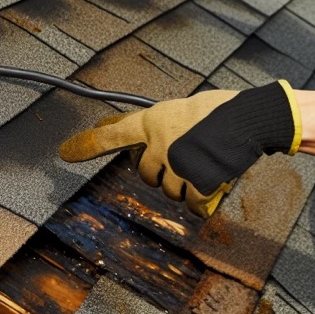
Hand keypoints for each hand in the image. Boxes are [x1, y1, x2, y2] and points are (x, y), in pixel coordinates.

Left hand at [59, 82, 301, 216]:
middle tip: (184, 161)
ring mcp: (177, 166)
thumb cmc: (221, 109)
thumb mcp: (182, 109)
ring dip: (185, 186)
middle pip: (147, 175)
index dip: (87, 144)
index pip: (112, 134)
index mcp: (153, 121)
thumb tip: (143, 138)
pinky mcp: (197, 183)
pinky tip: (215, 184)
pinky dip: (203, 200)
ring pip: (170, 191)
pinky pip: (192, 204)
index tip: (65, 153)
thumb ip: (161, 126)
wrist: (249, 119)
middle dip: (162, 173)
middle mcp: (159, 144)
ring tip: (206, 166)